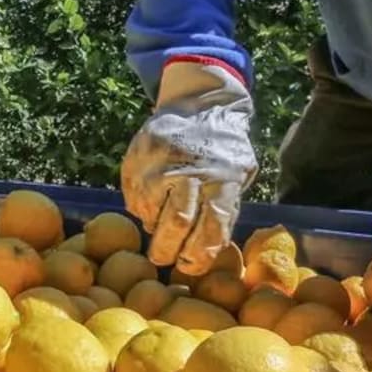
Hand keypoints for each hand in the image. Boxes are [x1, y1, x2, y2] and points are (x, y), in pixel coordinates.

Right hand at [121, 60, 257, 275]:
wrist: (200, 105)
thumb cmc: (223, 149)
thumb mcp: (239, 175)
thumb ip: (224, 208)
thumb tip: (206, 249)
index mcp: (221, 178)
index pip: (210, 227)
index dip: (199, 254)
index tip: (190, 266)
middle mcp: (188, 171)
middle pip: (175, 224)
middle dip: (168, 250)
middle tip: (164, 259)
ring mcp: (158, 164)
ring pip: (149, 212)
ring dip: (153, 227)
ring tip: (158, 227)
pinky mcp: (135, 159)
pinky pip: (133, 197)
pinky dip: (141, 208)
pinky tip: (150, 204)